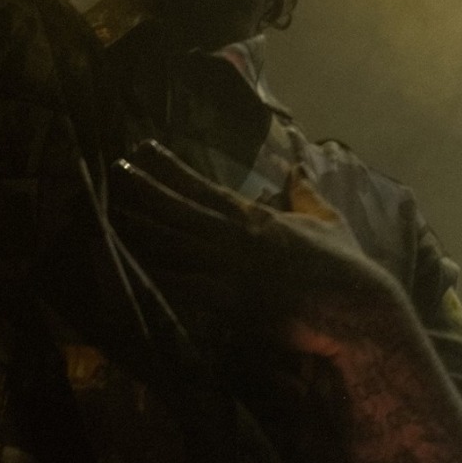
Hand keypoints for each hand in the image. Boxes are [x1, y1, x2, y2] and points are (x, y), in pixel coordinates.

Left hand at [108, 140, 405, 360]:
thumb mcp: (327, 219)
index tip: (141, 149)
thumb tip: (298, 164)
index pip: (201, 187)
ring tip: (105, 217)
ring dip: (138, 234)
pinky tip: (129, 270)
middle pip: (176, 213)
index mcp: (255, 217)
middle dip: (141, 193)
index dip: (167, 168)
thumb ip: (305, 191)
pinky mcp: (230, 307)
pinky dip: (154, 280)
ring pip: (172, 251)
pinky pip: (182, 292)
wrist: (356, 313)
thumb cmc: (345, 266)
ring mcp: (230, 274)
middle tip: (109, 175)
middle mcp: (235, 241)